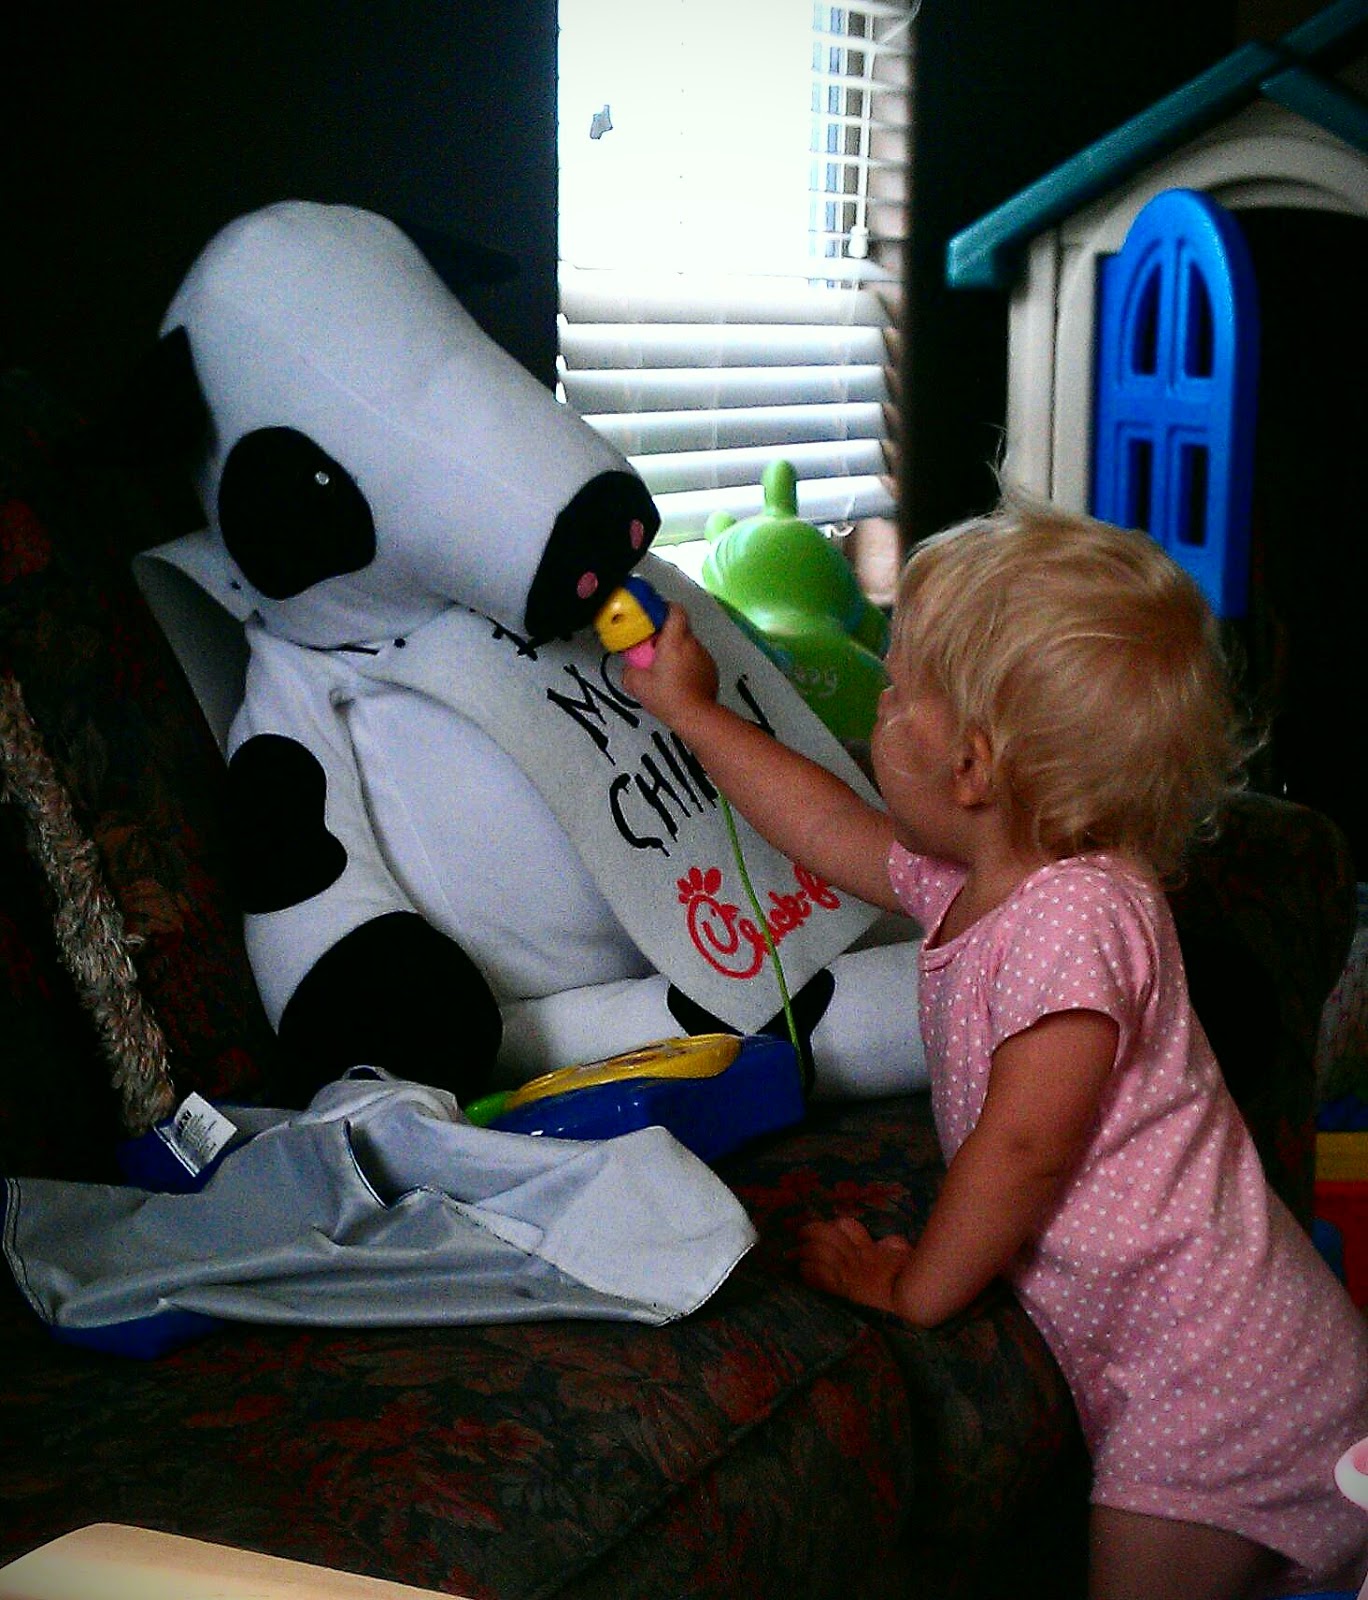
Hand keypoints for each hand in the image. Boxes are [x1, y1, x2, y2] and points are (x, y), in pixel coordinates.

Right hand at [621, 604, 719, 726]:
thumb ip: (629, 671)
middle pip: (680, 629)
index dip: (664, 608)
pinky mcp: (711, 670)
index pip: (674, 609)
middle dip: (666, 636)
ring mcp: (705, 656)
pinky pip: (697, 660)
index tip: (653, 617)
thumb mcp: (637, 685)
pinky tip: (679, 681)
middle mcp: (692, 644)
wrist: (696, 716)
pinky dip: (688, 665)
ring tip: (665, 671)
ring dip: (677, 652)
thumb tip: (630, 668)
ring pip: (688, 645)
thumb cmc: (669, 697)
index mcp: (674, 640)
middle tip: (653, 651)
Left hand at [797, 1216, 913, 1314]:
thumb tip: (888, 1242)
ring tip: (794, 1253)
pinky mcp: (843, 1291)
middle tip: (800, 1235)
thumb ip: (897, 1247)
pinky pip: (819, 1275)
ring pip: (820, 1251)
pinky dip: (808, 1271)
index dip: (833, 1226)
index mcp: (870, 1250)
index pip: (848, 1227)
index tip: (825, 1231)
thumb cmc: (915, 1286)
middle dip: (811, 1231)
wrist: (915, 1305)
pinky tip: (803, 1271)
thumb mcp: (908, 1259)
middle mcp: (857, 1258)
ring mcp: (850, 1274)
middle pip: (829, 1234)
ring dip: (805, 1251)